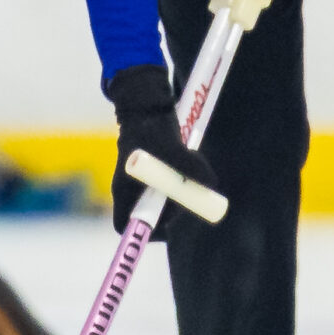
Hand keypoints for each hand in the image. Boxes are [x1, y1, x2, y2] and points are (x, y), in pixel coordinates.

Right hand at [106, 63, 226, 237]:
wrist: (148, 105)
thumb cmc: (151, 126)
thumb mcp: (172, 149)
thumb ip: (191, 168)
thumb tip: (211, 184)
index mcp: (122, 189)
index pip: (123, 224)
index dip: (143, 230)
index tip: (168, 220)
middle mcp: (130, 191)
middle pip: (150, 217)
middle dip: (173, 210)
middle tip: (190, 194)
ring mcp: (143, 185)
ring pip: (165, 202)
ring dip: (182, 192)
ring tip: (190, 166)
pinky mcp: (157, 177)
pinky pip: (173, 189)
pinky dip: (185, 181)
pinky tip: (189, 161)